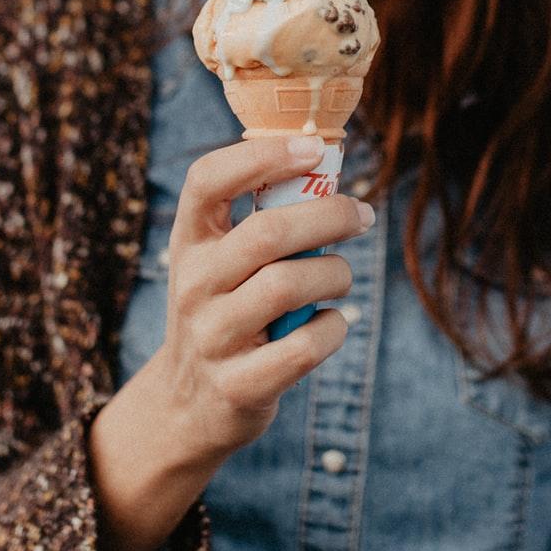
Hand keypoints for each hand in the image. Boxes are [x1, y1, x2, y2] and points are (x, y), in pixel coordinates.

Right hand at [142, 134, 372, 463]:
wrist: (188, 403)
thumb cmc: (227, 311)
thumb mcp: (221, 263)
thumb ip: (260, 221)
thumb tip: (329, 170)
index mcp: (189, 242)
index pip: (206, 181)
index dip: (261, 156)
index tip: (315, 147)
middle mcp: (193, 285)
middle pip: (266, 233)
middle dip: (329, 216)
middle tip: (362, 214)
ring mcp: (211, 337)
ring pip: (288, 286)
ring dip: (335, 274)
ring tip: (341, 277)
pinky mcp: (238, 385)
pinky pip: (304, 348)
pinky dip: (333, 328)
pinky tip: (331, 323)